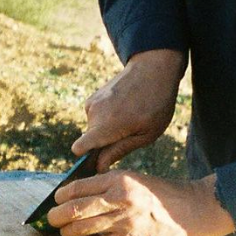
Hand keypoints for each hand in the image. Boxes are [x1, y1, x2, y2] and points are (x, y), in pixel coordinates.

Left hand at [47, 170, 235, 235]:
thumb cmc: (163, 195)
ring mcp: (125, 221)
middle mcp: (120, 198)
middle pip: (75, 209)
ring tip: (66, 233)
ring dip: (69, 233)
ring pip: (82, 229)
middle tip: (51, 220)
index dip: (61, 196)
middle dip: (57, 216)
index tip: (55, 201)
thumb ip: (110, 187)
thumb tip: (80, 196)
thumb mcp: (136, 180)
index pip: (79, 186)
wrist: (194, 210)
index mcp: (120, 179)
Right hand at [71, 48, 186, 171]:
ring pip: (94, 129)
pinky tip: (125, 109)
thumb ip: (119, 151)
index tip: (102, 161)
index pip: (79, 148)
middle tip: (130, 134)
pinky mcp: (94, 96)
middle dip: (105, 143)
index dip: (87, 159)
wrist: (153, 68)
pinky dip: (107, 118)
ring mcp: (92, 102)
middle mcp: (93, 114)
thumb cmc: (156, 103)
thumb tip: (99, 167)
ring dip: (108, 130)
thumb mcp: (146, 134)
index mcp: (105, 126)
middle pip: (90, 141)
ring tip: (131, 119)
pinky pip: (96, 117)